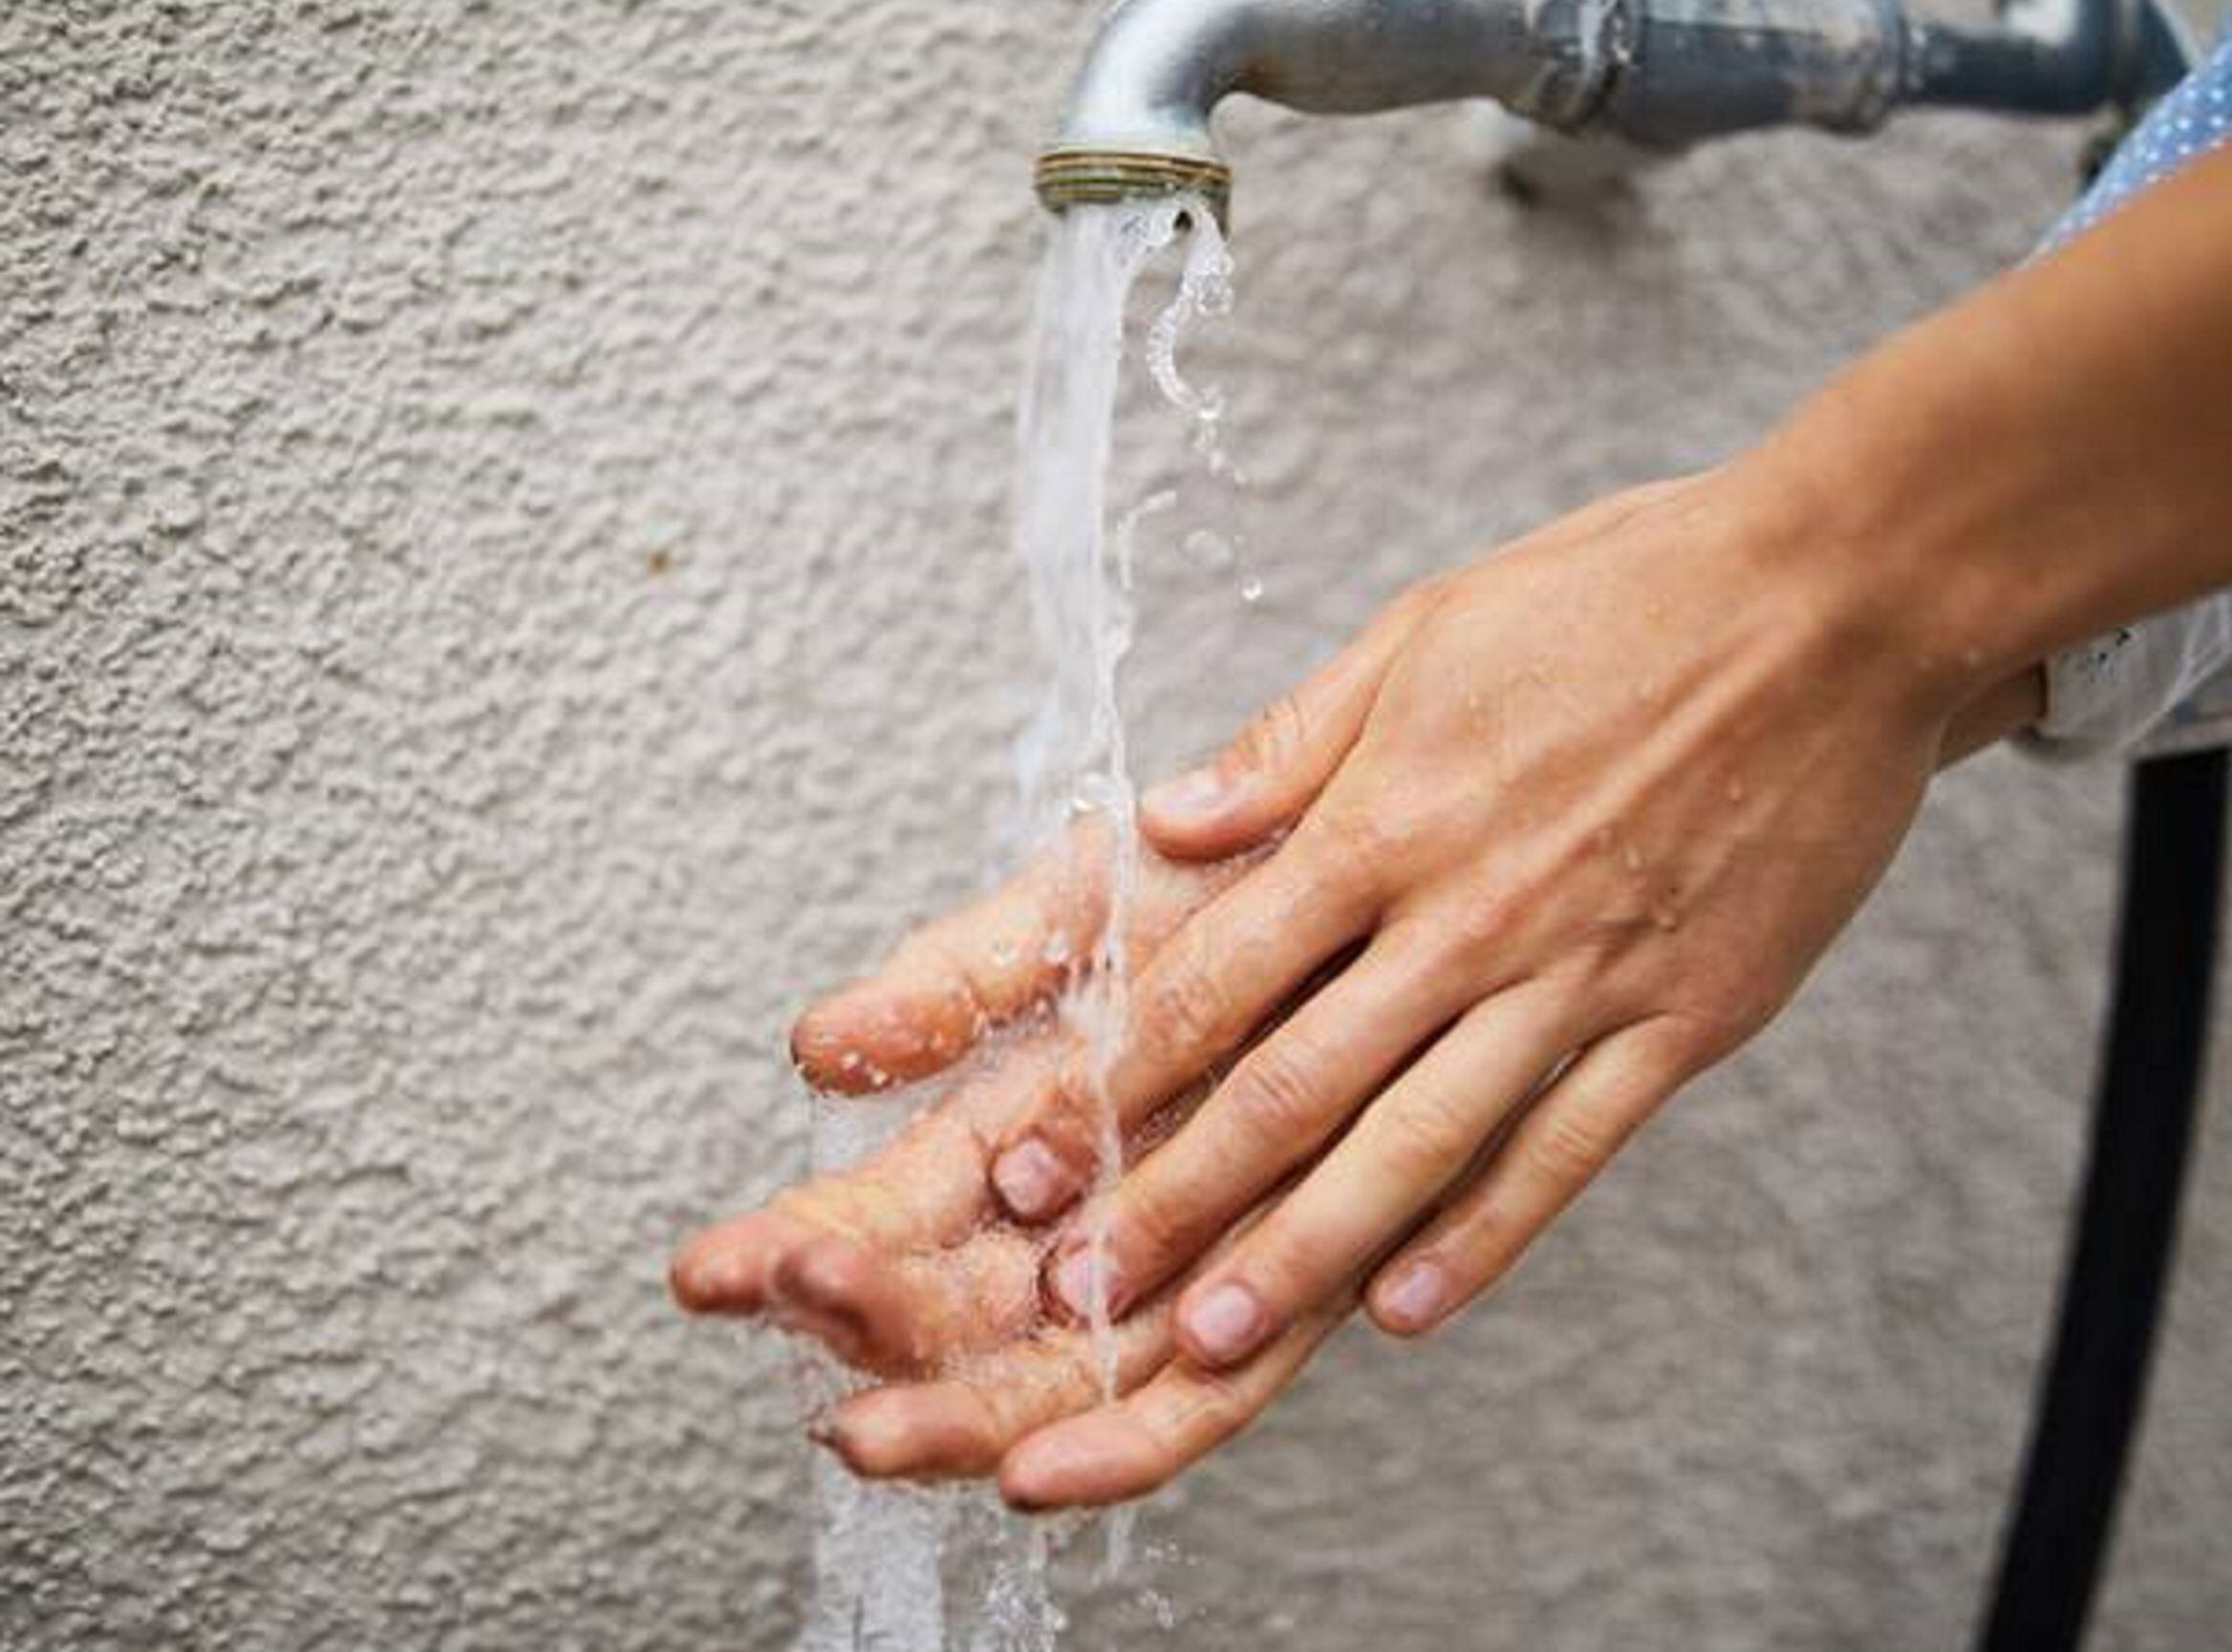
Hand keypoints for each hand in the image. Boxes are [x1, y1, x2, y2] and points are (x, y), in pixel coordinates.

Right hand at [669, 826, 1356, 1503]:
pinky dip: (1123, 1444)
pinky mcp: (1301, 1285)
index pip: (891, 1210)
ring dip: (959, 1412)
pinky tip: (1037, 1476)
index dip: (801, 1244)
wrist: (1417, 851)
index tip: (717, 1270)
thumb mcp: (1085, 909)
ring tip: (872, 1428)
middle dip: (865, 1332)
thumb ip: (963, 981)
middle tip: (793, 1324)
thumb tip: (820, 1047)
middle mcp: (1097, 1209)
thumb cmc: (1248, 877)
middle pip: (959, 1311)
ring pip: (1059, 1373)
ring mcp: (1190, 1257)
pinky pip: (1206, 1398)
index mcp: (1025, 1120)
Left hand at [976, 461, 2035, 1426]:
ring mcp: (1578, 978)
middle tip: (1079, 1291)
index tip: (1034, 1158)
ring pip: (1416, 1141)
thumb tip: (1164, 824)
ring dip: (1303, 1249)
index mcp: (1388, 817)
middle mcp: (1467, 915)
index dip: (1111, 1079)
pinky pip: (1565, 1151)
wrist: (1835, 603)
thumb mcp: (1426, 631)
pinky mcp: (1681, 1020)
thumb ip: (1290, 745)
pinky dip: (1483, 1236)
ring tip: (1212, 1336)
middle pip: (1293, 1085)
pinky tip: (1406, 1309)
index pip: (1216, 976)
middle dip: (1174, 1195)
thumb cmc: (1621, 596)